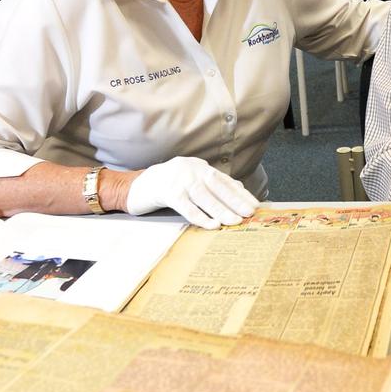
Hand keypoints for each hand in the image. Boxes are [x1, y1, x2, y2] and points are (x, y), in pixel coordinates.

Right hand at [126, 156, 258, 228]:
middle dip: (235, 201)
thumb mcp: (190, 181)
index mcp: (199, 167)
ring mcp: (179, 179)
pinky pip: (186, 206)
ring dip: (221, 210)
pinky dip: (200, 216)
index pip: (225, 181)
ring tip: (235, 221)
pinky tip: (212, 225)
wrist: (134, 186)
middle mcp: (191, 169)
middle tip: (249, 213)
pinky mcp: (167, 192)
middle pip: (218, 186)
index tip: (255, 205)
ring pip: (204, 196)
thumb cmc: (167, 186)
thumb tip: (238, 193)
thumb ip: (211, 185)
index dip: (241, 193)